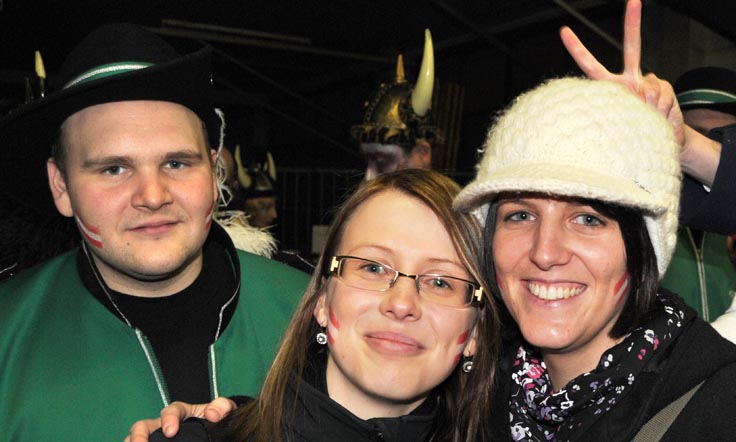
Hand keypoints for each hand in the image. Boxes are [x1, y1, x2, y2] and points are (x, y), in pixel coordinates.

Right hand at [124, 397, 236, 441]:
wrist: (215, 430)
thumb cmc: (215, 420)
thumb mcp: (222, 412)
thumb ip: (222, 408)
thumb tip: (212, 414)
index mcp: (180, 412)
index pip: (171, 411)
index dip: (169, 418)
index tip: (171, 431)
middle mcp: (162, 424)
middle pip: (143, 425)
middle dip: (138, 434)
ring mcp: (155, 437)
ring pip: (134, 437)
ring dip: (131, 441)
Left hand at [558, 0, 684, 145]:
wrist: (660, 140)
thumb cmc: (631, 134)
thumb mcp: (621, 123)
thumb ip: (627, 104)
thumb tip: (645, 91)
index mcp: (608, 87)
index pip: (589, 65)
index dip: (577, 49)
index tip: (563, 30)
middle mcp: (627, 80)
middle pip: (633, 47)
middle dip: (633, 22)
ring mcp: (647, 82)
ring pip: (650, 85)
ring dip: (649, 109)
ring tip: (645, 120)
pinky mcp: (664, 87)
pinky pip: (661, 95)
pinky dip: (661, 110)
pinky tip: (659, 116)